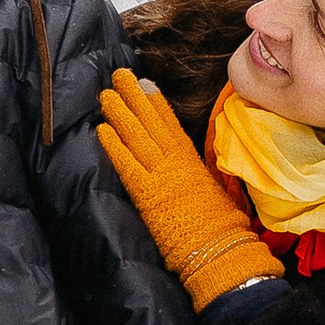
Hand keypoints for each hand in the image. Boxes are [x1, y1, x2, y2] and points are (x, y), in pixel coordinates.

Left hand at [98, 71, 280, 307]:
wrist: (219, 249)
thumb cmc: (222, 229)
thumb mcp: (214, 195)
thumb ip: (200, 179)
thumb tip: (195, 174)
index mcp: (192, 163)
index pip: (171, 126)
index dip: (156, 104)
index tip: (145, 84)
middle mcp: (175, 163)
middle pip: (151, 123)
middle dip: (135, 97)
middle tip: (119, 76)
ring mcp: (161, 175)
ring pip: (137, 136)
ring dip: (120, 113)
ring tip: (105, 94)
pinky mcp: (147, 193)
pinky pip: (127, 163)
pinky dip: (114, 145)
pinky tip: (102, 129)